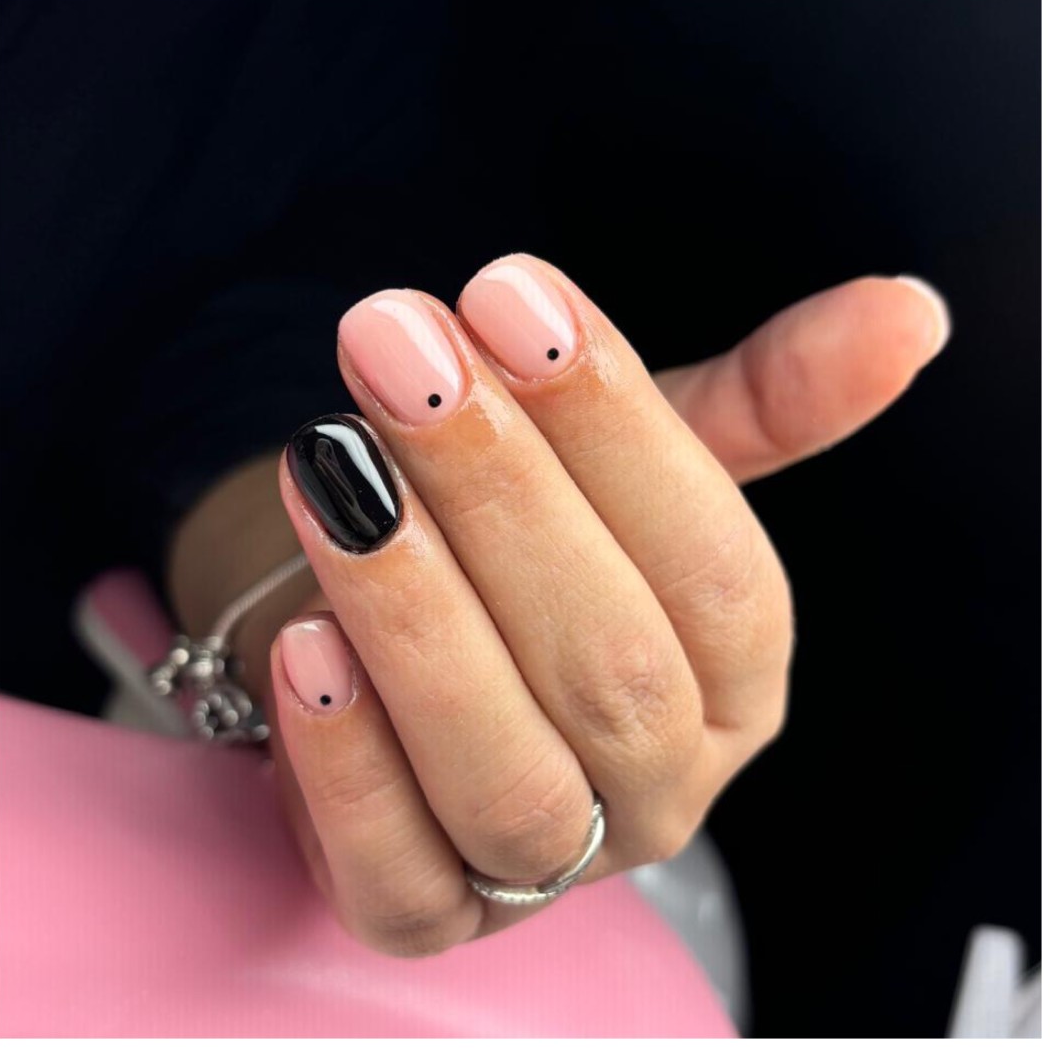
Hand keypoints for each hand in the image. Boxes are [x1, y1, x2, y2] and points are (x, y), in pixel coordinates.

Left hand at [243, 258, 947, 956]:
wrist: (392, 621)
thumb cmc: (523, 542)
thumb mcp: (633, 463)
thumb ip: (762, 405)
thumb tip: (907, 313)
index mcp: (735, 683)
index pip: (719, 576)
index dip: (617, 432)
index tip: (511, 298)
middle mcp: (656, 786)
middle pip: (612, 672)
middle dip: (501, 498)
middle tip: (404, 353)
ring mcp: (543, 867)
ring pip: (507, 778)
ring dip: (417, 615)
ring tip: (337, 471)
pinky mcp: (421, 911)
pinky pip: (397, 874)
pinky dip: (349, 762)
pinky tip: (303, 641)